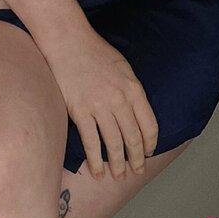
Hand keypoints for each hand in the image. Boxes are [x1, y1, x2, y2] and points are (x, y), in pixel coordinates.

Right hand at [45, 27, 158, 180]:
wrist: (68, 42)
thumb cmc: (94, 51)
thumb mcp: (123, 67)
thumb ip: (131, 90)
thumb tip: (136, 112)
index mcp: (134, 89)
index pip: (149, 125)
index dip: (150, 144)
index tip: (148, 153)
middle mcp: (120, 100)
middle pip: (133, 138)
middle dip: (136, 159)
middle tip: (136, 171)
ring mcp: (100, 107)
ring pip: (114, 145)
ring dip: (117, 164)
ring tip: (118, 175)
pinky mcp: (80, 112)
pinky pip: (91, 143)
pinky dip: (96, 161)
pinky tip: (97, 171)